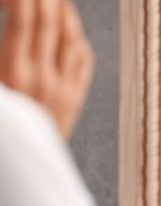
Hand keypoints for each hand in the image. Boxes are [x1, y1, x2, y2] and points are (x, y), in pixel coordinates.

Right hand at [0, 0, 93, 139]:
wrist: (19, 166)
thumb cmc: (2, 122)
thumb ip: (3, 52)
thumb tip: (13, 27)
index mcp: (12, 71)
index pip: (23, 17)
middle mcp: (42, 77)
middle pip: (50, 21)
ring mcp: (63, 88)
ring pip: (72, 37)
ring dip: (64, 12)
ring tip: (56, 1)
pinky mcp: (75, 98)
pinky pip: (83, 58)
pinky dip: (76, 38)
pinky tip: (68, 30)